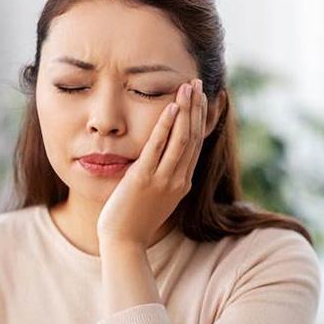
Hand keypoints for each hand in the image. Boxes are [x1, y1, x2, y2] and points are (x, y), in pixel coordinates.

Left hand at [97, 79, 207, 246]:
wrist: (124, 241)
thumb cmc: (136, 218)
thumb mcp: (157, 196)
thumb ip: (164, 177)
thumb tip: (163, 158)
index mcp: (182, 182)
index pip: (196, 144)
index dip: (199, 119)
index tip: (200, 98)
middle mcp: (178, 179)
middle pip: (193, 136)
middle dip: (196, 108)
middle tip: (198, 83)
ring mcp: (163, 179)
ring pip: (181, 138)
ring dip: (186, 110)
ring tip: (188, 87)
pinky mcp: (144, 178)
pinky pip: (158, 147)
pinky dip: (166, 126)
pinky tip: (170, 107)